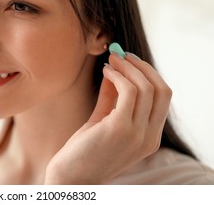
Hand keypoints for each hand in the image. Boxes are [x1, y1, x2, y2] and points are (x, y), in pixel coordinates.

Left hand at [45, 53, 171, 183]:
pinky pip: (128, 91)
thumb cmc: (85, 151)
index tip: (130, 61)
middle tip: (122, 55)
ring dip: (128, 67)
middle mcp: (150, 137)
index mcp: (150, 137)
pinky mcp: (120, 128)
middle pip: (162, 89)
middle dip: (142, 66)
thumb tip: (118, 70)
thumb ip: (114, 98)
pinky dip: (118, 76)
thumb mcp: (105, 121)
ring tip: (111, 61)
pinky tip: (105, 72)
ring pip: (146, 87)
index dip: (148, 74)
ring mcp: (137, 134)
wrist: (70, 178)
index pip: (163, 97)